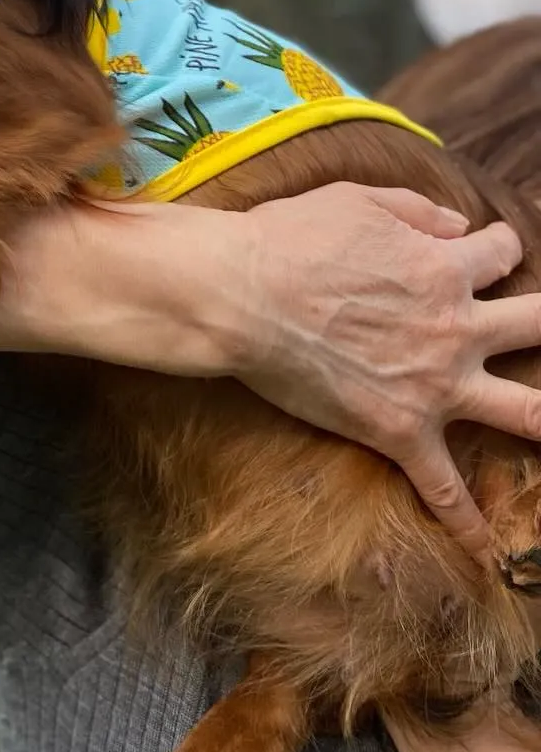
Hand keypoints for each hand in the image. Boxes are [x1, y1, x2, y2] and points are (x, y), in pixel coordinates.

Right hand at [227, 182, 540, 558]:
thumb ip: (416, 209)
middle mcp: (456, 327)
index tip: (489, 248)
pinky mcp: (400, 431)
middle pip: (538, 325)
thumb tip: (456, 222)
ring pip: (525, 411)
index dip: (498, 245)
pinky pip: (444, 488)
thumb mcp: (356, 199)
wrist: (241, 295)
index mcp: (444, 267)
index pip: (499, 251)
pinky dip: (468, 522)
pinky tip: (487, 551)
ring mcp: (435, 386)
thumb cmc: (290, 238)